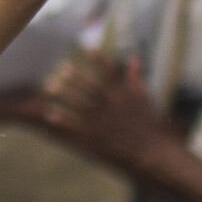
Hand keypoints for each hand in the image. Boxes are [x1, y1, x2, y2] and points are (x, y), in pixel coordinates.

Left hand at [38, 49, 176, 171]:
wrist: (152, 153)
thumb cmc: (149, 124)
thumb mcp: (144, 98)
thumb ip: (135, 77)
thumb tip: (133, 57)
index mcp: (124, 95)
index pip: (111, 72)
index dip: (100, 58)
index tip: (88, 48)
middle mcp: (112, 105)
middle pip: (90, 87)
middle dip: (75, 77)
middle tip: (61, 67)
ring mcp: (103, 121)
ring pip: (80, 104)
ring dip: (64, 94)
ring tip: (50, 86)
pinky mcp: (96, 136)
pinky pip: (75, 126)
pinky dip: (62, 119)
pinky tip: (49, 113)